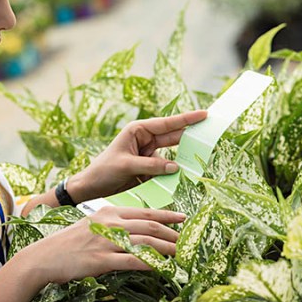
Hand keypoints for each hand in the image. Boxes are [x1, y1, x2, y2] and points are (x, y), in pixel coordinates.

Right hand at [20, 206, 185, 284]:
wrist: (44, 256)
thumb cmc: (68, 243)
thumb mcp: (92, 226)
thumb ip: (113, 226)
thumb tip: (134, 231)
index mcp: (109, 213)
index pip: (144, 212)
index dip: (166, 216)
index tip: (182, 218)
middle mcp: (110, 224)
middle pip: (149, 226)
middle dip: (171, 234)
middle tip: (187, 240)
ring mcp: (106, 241)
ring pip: (145, 242)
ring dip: (166, 248)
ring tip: (181, 254)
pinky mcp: (101, 260)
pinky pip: (132, 260)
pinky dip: (150, 263)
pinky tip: (161, 267)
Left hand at [67, 110, 206, 202]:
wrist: (91, 187)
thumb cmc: (103, 170)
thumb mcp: (126, 165)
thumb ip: (151, 165)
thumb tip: (175, 167)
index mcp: (138, 130)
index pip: (166, 123)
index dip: (186, 119)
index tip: (204, 114)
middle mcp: (145, 140)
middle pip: (173, 137)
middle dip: (191, 135)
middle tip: (211, 133)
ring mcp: (149, 154)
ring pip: (173, 155)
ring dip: (184, 158)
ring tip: (202, 157)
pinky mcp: (150, 169)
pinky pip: (167, 169)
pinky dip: (175, 173)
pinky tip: (186, 176)